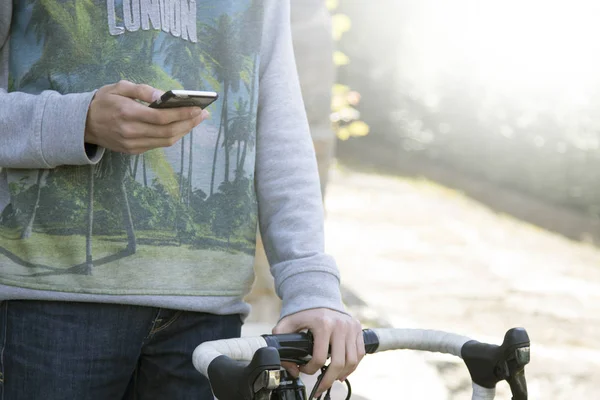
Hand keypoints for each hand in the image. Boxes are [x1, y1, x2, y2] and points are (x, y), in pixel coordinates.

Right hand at [84, 80, 209, 153]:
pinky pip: (158, 145)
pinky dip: (172, 136)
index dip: (182, 114)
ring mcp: (132, 144)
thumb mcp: (118, 87)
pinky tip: (181, 127)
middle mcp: (131, 132)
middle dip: (189, 123)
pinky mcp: (133, 151)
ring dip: (184, 131)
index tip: (198, 108)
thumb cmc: (103, 101)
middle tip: (203, 114)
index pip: (161, 117)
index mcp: (127, 113)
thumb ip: (141, 90)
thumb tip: (162, 95)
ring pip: (166, 141)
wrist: (82, 124)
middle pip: (168, 131)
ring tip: (196, 120)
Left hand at [272, 308, 364, 397]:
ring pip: (352, 361)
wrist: (319, 296)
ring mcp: (351, 327)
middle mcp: (340, 325)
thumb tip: (292, 368)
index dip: (310, 369)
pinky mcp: (357, 329)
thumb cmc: (302, 313)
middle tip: (319, 388)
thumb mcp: (287, 323)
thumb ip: (280, 341)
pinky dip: (352, 367)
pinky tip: (343, 372)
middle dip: (328, 380)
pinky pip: (360, 354)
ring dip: (341, 375)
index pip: (319, 357)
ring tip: (331, 380)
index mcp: (322, 324)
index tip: (303, 369)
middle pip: (338, 363)